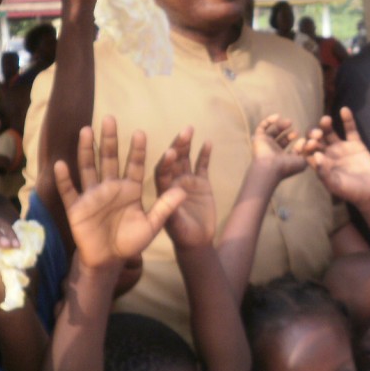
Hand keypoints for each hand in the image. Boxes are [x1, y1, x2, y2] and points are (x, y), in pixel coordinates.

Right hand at [55, 116, 185, 270]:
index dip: (137, 150)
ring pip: (88, 168)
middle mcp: (111, 187)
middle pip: (109, 159)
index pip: (134, 164)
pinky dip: (65, 179)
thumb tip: (185, 191)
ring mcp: (92, 195)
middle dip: (109, 140)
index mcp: (130, 188)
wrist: (109, 260)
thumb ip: (166, 207)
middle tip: (109, 118)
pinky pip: (69, 191)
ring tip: (86, 130)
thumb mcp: (152, 225)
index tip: (140, 133)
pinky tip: (61, 164)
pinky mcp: (77, 208)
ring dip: (86, 150)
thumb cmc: (131, 241)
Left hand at [154, 127, 215, 250]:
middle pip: (174, 160)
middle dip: (177, 145)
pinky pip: (202, 165)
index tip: (169, 152)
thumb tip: (178, 192)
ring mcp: (187, 181)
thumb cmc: (182, 236)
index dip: (166, 162)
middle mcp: (173, 182)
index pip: (162, 172)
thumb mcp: (175, 226)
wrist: (196, 242)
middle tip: (183, 132)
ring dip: (187, 145)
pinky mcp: (201, 183)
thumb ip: (173, 210)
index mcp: (163, 191)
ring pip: (186, 159)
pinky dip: (204, 154)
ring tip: (189, 129)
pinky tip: (207, 142)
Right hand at [250, 114, 310, 180]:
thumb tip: (306, 142)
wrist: (270, 167)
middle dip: (290, 135)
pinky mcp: (258, 138)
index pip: (291, 151)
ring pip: (273, 132)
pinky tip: (277, 116)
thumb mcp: (302, 162)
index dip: (298, 145)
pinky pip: (261, 127)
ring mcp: (265, 145)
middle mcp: (273, 153)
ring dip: (281, 126)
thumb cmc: (286, 167)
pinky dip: (268, 121)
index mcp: (283, 160)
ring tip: (290, 122)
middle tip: (297, 131)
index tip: (304, 140)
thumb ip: (307, 152)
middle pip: (282, 141)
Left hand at [307, 107, 369, 205]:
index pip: (308, 152)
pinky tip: (344, 110)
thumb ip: (324, 172)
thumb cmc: (351, 192)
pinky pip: (350, 129)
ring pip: (330, 132)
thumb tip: (314, 156)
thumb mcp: (335, 185)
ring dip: (325, 125)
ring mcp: (341, 147)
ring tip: (326, 120)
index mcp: (320, 165)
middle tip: (316, 135)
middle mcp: (328, 154)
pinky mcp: (355, 143)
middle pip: (317, 140)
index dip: (305, 147)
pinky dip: (347, 120)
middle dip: (314, 135)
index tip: (306, 143)